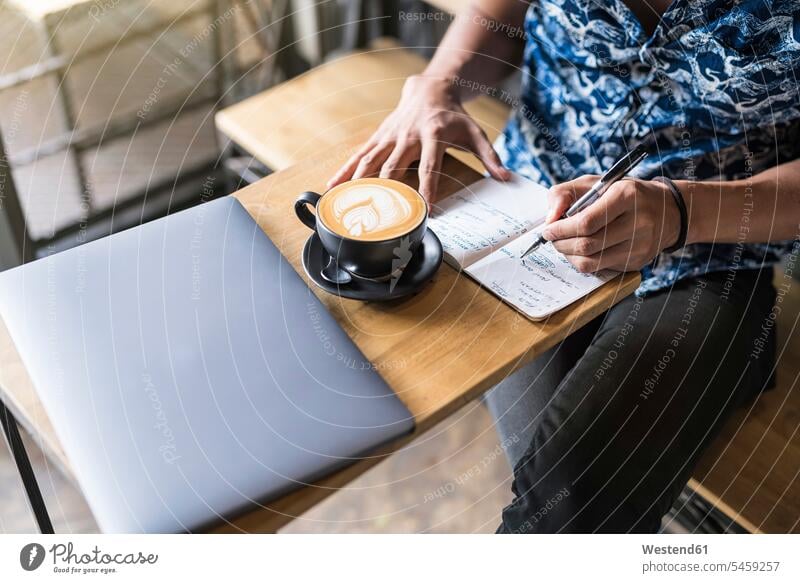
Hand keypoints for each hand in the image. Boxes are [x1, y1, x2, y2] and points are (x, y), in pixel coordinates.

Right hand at [327, 75, 510, 201]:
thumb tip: (506, 177)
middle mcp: (408, 135)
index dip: (427, 187)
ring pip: (371, 161)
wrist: (429, 88)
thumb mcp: (475, 132)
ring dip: (359, 183)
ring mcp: (390, 136)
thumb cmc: (454, 116)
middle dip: (387, 191)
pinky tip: (333, 186)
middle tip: (380, 215)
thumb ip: (489, 156)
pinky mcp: (378, 137)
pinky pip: (358, 155)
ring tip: (349, 205)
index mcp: (434, 135)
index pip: (430, 166)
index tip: (425, 209)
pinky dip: (345, 171)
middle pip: (394, 166)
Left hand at [542, 176, 680, 272]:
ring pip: (591, 262)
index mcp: (626, 196)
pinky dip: (583, 261)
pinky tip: (582, 250)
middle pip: (586, 244)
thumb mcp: (595, 183)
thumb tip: (550, 218)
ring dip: (569, 255)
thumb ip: (565, 194)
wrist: (668, 211)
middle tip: (553, 238)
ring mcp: (639, 246)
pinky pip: (600, 268)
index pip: (586, 222)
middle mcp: (637, 222)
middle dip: (561, 243)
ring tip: (564, 244)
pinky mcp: (637, 262)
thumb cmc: (624, 195)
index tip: (548, 229)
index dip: (561, 229)